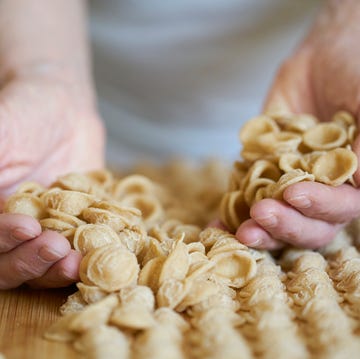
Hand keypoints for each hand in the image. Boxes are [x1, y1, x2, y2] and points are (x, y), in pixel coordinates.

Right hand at [0, 66, 103, 287]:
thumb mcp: (2, 129)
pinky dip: (88, 257)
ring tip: (75, 259)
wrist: (66, 111)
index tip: (25, 227)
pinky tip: (102, 254)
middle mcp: (12, 229)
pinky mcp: (76, 230)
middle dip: (28, 262)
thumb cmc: (26, 113)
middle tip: (55, 247)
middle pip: (7, 265)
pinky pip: (78, 251)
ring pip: (42, 266)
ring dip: (56, 269)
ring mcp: (44, 232)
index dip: (1, 240)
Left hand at [236, 1, 359, 249]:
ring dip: (261, 231)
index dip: (320, 207)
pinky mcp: (260, 175)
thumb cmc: (354, 74)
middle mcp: (322, 190)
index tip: (295, 193)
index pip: (341, 208)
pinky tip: (217, 227)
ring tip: (243, 230)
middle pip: (309, 226)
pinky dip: (231, 216)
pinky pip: (246, 200)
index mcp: (352, 181)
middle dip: (286, 225)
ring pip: (279, 220)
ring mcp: (289, 184)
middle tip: (261, 214)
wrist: (323, 59)